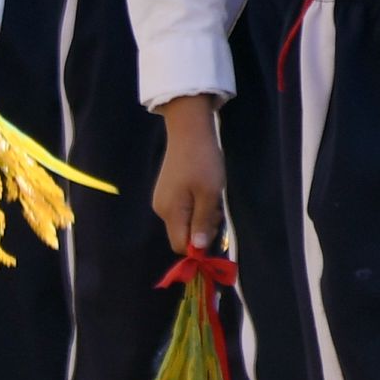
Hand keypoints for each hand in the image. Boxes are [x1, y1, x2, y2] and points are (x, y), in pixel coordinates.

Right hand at [152, 97, 225, 253]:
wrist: (189, 131)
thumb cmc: (203, 161)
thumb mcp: (209, 193)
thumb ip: (203, 222)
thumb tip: (197, 249)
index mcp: (170, 212)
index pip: (180, 245)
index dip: (199, 246)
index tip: (215, 229)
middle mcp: (162, 209)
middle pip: (183, 233)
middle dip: (203, 228)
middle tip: (217, 208)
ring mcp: (163, 199)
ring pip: (186, 221)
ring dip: (203, 215)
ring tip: (213, 195)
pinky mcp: (168, 191)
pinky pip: (184, 209)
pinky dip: (197, 205)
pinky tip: (206, 190)